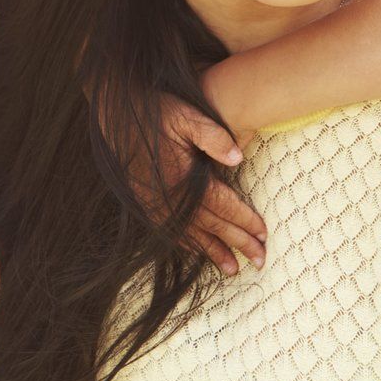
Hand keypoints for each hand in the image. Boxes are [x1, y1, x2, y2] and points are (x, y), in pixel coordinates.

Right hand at [129, 96, 266, 275]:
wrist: (115, 112)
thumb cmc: (156, 111)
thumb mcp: (188, 116)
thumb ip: (215, 136)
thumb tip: (238, 158)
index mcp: (183, 179)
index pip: (222, 206)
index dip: (245, 221)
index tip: (264, 234)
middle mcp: (168, 198)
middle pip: (211, 227)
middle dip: (238, 244)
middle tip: (261, 261)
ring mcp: (154, 204)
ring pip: (190, 235)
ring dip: (213, 252)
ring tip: (233, 270)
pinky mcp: (144, 202)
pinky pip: (169, 231)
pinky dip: (187, 244)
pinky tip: (198, 251)